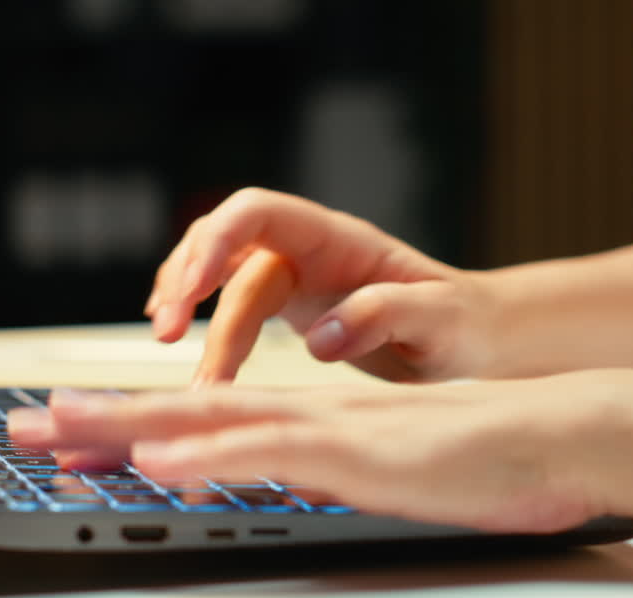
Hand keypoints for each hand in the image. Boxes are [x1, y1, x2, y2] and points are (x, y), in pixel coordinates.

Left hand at [8, 378, 609, 533]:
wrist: (548, 435)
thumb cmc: (473, 455)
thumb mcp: (375, 467)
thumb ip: (320, 469)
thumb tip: (274, 483)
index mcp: (301, 419)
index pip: (196, 422)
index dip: (125, 428)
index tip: (65, 437)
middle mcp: (299, 413)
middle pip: (180, 414)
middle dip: (96, 420)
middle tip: (24, 424)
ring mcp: (323, 429)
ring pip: (206, 422)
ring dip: (129, 427)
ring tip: (61, 430)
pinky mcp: (353, 452)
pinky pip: (267, 452)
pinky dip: (207, 456)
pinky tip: (160, 460)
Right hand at [145, 188, 497, 383]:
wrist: (467, 339)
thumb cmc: (460, 325)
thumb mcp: (443, 321)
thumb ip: (388, 314)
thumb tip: (321, 337)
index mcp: (338, 239)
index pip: (258, 212)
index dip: (216, 241)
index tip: (191, 291)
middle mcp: (305, 249)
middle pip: (224, 248)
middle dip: (185, 285)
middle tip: (166, 338)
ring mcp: (291, 275)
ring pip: (215, 273)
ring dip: (181, 304)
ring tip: (165, 349)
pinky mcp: (285, 305)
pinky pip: (226, 300)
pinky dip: (196, 316)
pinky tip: (175, 336)